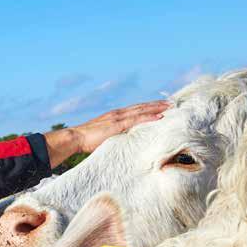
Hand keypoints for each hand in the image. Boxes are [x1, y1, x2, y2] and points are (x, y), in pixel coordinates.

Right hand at [43, 100, 169, 168]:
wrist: (75, 138)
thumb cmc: (86, 141)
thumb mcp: (103, 137)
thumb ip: (114, 137)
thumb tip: (122, 144)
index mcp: (115, 116)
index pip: (135, 110)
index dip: (148, 108)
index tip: (160, 106)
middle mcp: (118, 113)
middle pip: (141, 107)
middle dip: (156, 104)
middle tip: (171, 102)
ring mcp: (118, 117)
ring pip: (142, 110)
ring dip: (156, 108)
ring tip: (169, 106)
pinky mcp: (118, 124)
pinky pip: (137, 119)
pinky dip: (149, 117)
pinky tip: (160, 116)